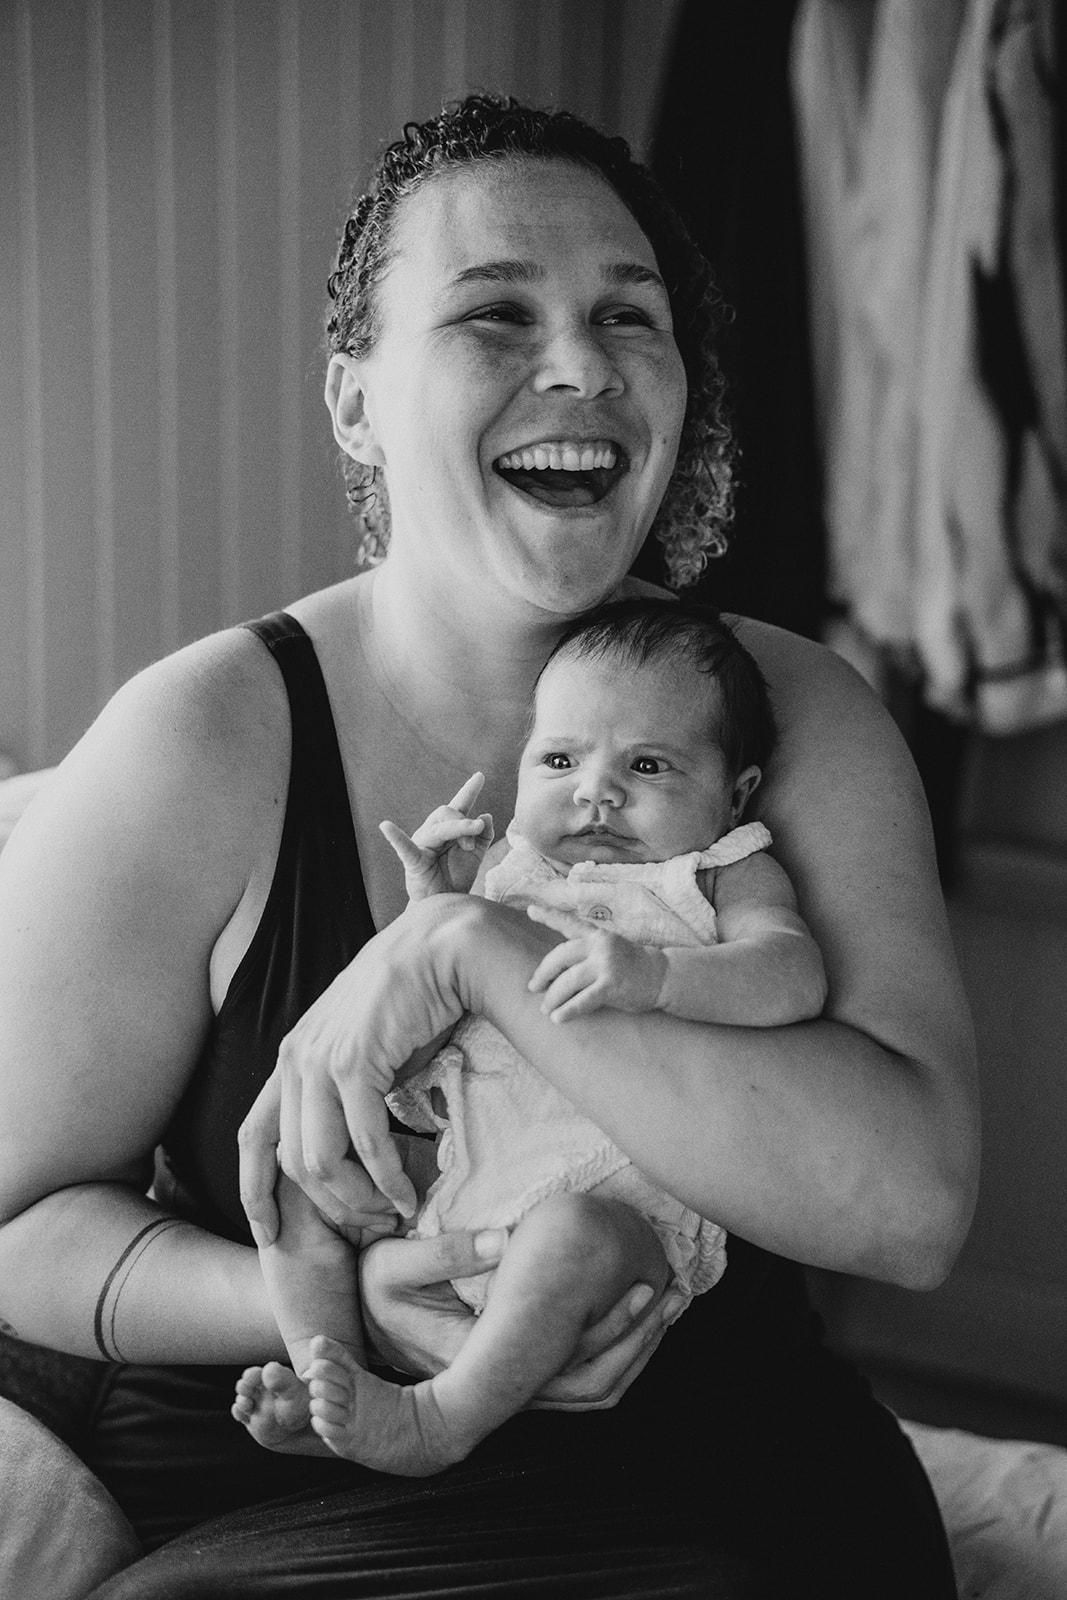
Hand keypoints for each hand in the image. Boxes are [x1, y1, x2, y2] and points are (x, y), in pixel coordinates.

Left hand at [239, 897, 474, 1243]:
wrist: (441, 946)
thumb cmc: (414, 997)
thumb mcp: (367, 1049)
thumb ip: (349, 1090)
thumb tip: (358, 1146)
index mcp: (292, 1057)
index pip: (253, 1135)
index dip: (255, 1190)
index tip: (271, 1234)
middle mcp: (295, 1059)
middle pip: (291, 1162)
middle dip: (330, 1208)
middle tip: (370, 1227)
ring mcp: (321, 1060)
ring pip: (321, 1162)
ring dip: (358, 1200)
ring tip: (393, 1215)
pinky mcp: (356, 1062)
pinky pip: (364, 1143)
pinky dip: (385, 1179)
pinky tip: (407, 1196)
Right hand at [359, 1229, 683, 1406]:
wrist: (364, 1316)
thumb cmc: (376, 1288)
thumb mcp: (392, 1267)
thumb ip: (444, 1254)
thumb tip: (504, 1242)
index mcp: (477, 1365)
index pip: (561, 1364)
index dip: (611, 1329)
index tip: (644, 1286)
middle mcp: (501, 1386)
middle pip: (590, 1384)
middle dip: (639, 1340)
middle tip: (673, 1292)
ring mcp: (512, 1384)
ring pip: (590, 1389)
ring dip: (635, 1349)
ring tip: (669, 1300)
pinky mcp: (519, 1372)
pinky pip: (579, 1377)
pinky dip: (615, 1349)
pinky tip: (635, 1308)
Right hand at [379, 772, 493, 899]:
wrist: (446, 903)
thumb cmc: (456, 877)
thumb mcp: (476, 856)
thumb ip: (484, 836)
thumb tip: (486, 816)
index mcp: (449, 829)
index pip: (459, 805)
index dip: (469, 790)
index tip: (480, 776)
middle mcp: (433, 832)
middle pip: (447, 813)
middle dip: (465, 825)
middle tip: (473, 845)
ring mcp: (421, 844)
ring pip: (438, 828)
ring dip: (458, 832)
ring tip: (469, 846)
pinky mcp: (412, 860)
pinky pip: (403, 846)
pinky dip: (395, 836)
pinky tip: (386, 826)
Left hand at [526, 904, 666, 1022]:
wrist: (662, 976)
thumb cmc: (631, 966)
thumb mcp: (609, 950)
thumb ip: (586, 954)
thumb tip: (554, 973)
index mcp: (597, 935)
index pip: (568, 923)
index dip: (549, 916)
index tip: (530, 910)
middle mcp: (600, 946)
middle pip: (560, 957)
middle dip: (543, 974)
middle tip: (533, 988)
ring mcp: (606, 964)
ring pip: (568, 981)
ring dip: (553, 998)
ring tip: (546, 1010)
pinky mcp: (611, 985)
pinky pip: (583, 1000)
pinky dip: (568, 1010)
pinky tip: (558, 1019)